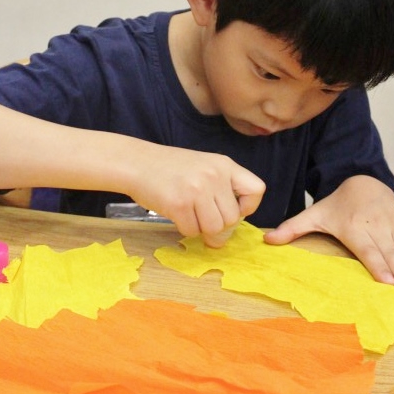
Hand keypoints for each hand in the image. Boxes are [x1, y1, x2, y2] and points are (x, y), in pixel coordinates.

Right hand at [130, 146, 264, 246]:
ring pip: (214, 228)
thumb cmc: (170, 168)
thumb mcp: (204, 166)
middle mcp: (214, 175)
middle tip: (202, 218)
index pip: (257, 190)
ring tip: (189, 215)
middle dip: (219, 226)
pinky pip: (192, 231)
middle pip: (232, 218)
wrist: (137, 163)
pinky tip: (176, 214)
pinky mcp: (179, 204)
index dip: (248, 207)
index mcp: (224, 165)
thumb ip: (222, 189)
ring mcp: (196, 189)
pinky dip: (185, 228)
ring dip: (202, 229)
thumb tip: (230, 228)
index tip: (233, 208)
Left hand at [263, 175, 393, 287]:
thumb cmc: (336, 205)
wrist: (360, 180)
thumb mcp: (313, 215)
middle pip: (389, 252)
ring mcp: (393, 222)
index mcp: (354, 228)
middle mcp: (375, 226)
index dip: (378, 265)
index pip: (367, 250)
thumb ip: (291, 229)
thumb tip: (266, 241)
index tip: (388, 282)